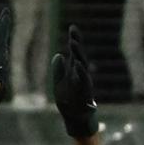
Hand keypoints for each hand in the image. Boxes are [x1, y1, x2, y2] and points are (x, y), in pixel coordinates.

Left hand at [51, 24, 98, 138]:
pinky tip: (78, 65)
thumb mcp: (59, 83)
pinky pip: (83, 82)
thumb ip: (59, 70)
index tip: (72, 27)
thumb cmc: (69, 100)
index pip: (74, 53)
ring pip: (81, 67)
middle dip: (77, 44)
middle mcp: (80, 74)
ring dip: (78, 55)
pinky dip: (81, 73)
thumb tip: (59, 55)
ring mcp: (84, 83)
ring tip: (73, 44)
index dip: (74, 40)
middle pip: (79, 56)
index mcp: (74, 71)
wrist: (76, 117)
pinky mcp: (85, 93)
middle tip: (73, 32)